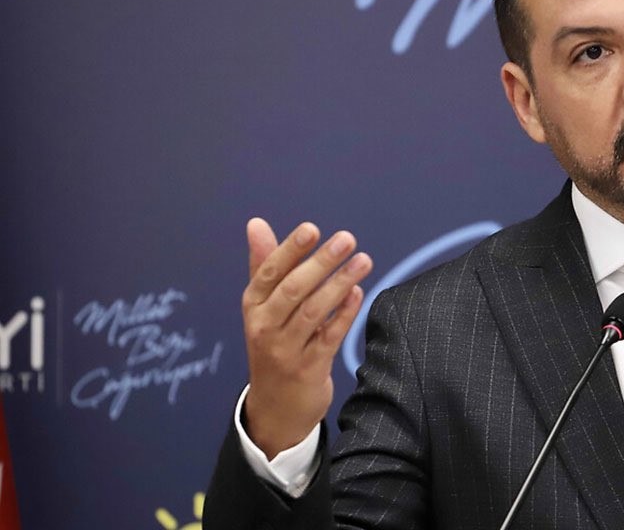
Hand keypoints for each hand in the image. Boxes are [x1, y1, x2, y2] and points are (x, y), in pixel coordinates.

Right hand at [240, 218, 371, 458]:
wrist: (274, 407)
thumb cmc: (273, 343)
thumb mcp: (262, 306)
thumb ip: (264, 264)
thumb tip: (256, 223)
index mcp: (254, 306)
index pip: (269, 272)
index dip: (290, 250)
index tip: (312, 228)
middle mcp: (265, 327)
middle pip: (293, 289)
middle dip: (321, 262)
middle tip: (347, 239)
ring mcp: (286, 349)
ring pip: (314, 311)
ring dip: (339, 283)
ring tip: (363, 260)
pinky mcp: (309, 369)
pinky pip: (329, 337)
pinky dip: (345, 314)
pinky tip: (359, 292)